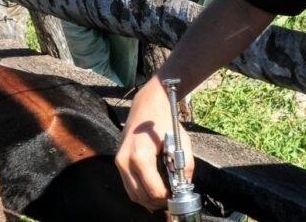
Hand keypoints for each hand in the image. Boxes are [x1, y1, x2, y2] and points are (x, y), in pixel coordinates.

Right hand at [115, 77, 193, 210]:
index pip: (154, 190)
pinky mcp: (118, 162)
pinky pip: (128, 185)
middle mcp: (125, 162)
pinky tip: (153, 190)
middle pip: (141, 196)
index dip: (168, 197)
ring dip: (148, 200)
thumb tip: (185, 185)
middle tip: (172, 199)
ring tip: (164, 197)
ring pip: (133, 194)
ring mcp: (119, 162)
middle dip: (158, 202)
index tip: (178, 194)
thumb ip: (186, 165)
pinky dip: (140, 192)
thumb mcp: (181, 141)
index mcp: (141, 156)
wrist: (147, 104)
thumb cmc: (164, 121)